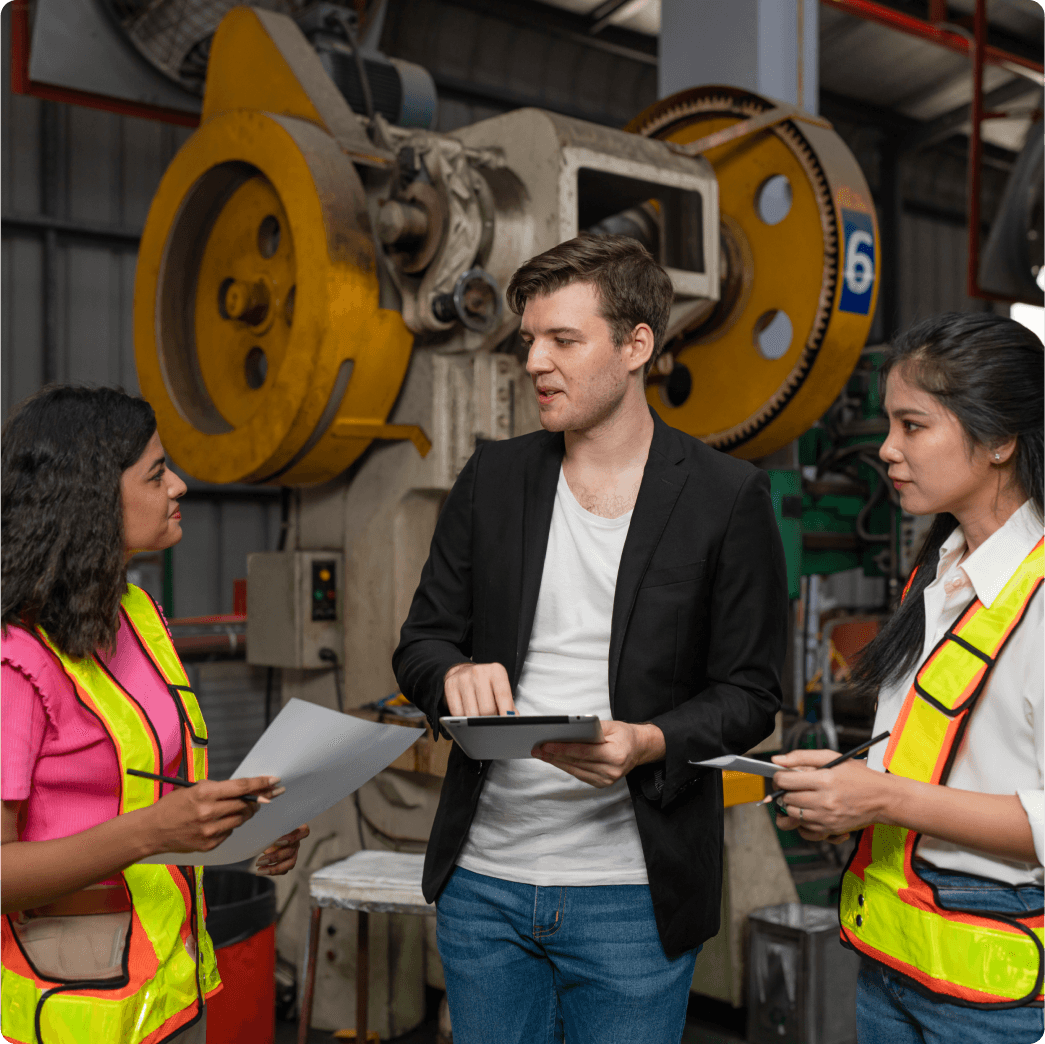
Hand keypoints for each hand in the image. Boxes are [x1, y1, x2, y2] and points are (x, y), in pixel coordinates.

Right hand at [143, 776, 283, 853]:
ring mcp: (209, 831)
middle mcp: (208, 813)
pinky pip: (229, 832)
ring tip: (239, 807)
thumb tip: (245, 789)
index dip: (261, 784)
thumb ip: (220, 789)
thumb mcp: (194, 789)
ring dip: (244, 812)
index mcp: (205, 794)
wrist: (152, 830)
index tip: (275, 781)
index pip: (241, 787)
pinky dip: (230, 825)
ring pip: (240, 819)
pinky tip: (221, 821)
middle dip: (256, 800)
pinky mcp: (209, 844)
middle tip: (263, 797)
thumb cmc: (173, 806)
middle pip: (245, 804)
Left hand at [255, 824, 308, 875]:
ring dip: (274, 869)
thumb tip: (258, 829)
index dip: (292, 838)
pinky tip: (261, 870)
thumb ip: (269, 827)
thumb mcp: (270, 825)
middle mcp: (296, 841)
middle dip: (275, 857)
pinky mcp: (288, 861)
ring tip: (259, 870)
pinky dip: (273, 871)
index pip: (304, 832)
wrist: (267, 835)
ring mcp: (294, 852)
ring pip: (290, 863)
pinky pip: (285, 870)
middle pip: (291, 851)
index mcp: (296, 828)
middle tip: (259, 861)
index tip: (277, 841)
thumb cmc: (270, 827)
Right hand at [444, 662, 515, 715]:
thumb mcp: (499, 688)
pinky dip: (463, 719)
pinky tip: (467, 713)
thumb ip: (508, 704)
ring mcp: (463, 678)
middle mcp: (479, 672)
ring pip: (472, 714)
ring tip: (479, 717)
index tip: (507, 724)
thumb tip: (513, 718)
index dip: (506, 713)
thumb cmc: (485, 683)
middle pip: (487, 709)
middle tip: (491, 721)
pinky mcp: (450, 686)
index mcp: (496, 670)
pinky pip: (457, 713)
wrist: (463, 670)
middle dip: (490, 720)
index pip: (503, 695)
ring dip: (476, 722)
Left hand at [534, 721, 664, 787]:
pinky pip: (579, 775)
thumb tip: (566, 731)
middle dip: (554, 755)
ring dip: (556, 762)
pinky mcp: (601, 783)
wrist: (638, 749)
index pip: (583, 752)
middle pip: (576, 763)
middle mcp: (612, 771)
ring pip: (575, 771)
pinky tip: (554, 760)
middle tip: (537, 748)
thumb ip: (590, 729)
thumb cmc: (624, 734)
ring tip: (541, 753)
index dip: (562, 749)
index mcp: (616, 754)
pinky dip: (565, 767)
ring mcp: (607, 780)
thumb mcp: (610, 725)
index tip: (546, 744)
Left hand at [770, 749, 891, 842]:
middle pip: (786, 799)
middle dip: (785, 791)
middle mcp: (824, 801)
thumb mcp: (832, 757)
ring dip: (792, 806)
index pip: (785, 781)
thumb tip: (776, 760)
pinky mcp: (830, 830)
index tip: (782, 776)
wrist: (883, 799)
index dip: (779, 777)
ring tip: (803, 797)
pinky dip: (803, 821)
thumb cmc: (858, 776)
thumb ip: (801, 756)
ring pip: (793, 815)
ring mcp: (827, 819)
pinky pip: (805, 829)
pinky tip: (810, 811)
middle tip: (793, 786)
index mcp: (824, 780)